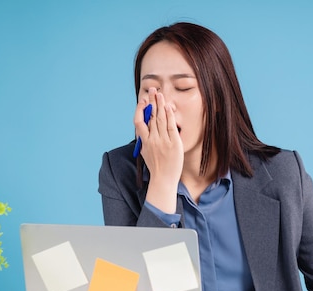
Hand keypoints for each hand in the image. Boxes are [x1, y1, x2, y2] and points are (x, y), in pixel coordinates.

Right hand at [134, 88, 182, 212]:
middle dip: (152, 102)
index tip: (142, 101)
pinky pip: (170, 126)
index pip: (139, 122)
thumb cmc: (156, 166)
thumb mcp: (145, 152)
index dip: (140, 110)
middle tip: (153, 90)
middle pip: (150, 117)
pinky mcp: (173, 143)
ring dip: (160, 105)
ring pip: (160, 119)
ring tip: (160, 94)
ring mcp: (163, 141)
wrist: (163, 179)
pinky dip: (169, 116)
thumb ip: (145, 139)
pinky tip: (168, 107)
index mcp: (144, 142)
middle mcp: (152, 140)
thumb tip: (144, 128)